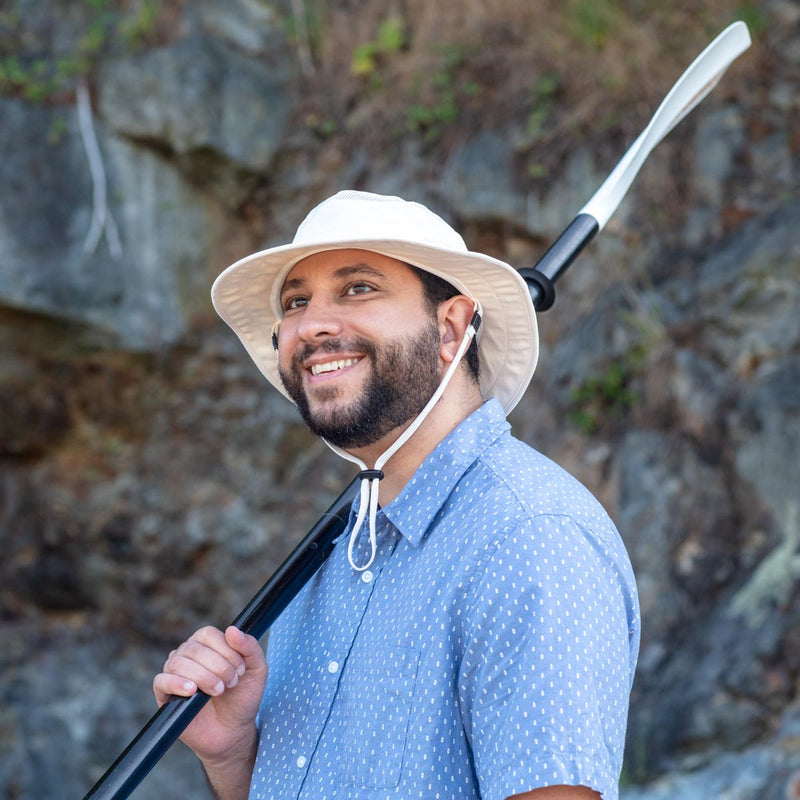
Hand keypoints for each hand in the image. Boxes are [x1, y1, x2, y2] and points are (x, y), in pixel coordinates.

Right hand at [153, 625, 267, 765]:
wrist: (233, 731)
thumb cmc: (243, 697)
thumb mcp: (257, 670)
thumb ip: (250, 647)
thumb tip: (232, 630)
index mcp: (208, 644)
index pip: (207, 634)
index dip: (225, 649)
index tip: (240, 669)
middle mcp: (188, 654)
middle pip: (194, 648)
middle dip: (218, 666)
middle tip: (231, 683)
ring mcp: (175, 673)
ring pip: (178, 662)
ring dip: (202, 676)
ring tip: (218, 691)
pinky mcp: (164, 694)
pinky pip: (161, 681)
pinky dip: (176, 683)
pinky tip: (192, 691)